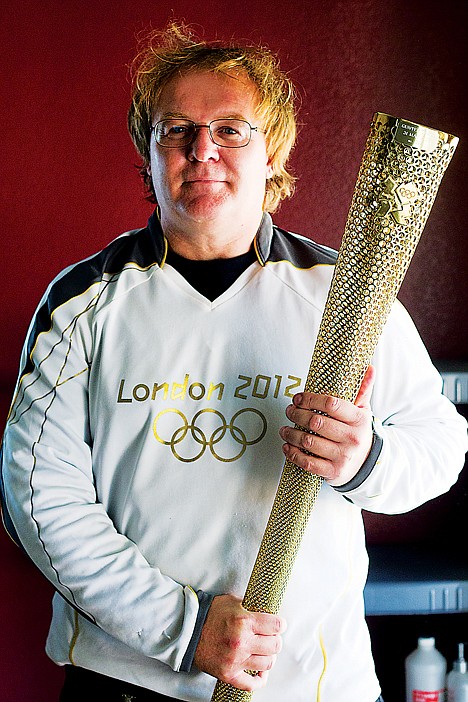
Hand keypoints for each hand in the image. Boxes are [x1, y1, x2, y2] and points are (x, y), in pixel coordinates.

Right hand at [193, 594, 285, 689]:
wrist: (189, 631)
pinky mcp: (229, 674)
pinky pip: (252, 684)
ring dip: (268, 656)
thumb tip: (267, 612)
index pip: (277, 626)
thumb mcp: (232, 602)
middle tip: (270, 637)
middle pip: (275, 645)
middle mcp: (241, 642)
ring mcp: (236, 660)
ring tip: (263, 651)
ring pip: (268, 663)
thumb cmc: (210, 615)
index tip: (279, 625)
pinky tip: (260, 671)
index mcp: (244, 621)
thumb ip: (251, 607)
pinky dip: (260, 679)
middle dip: (275, 639)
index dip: (280, 624)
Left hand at [279, 365, 375, 485]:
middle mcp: (352, 438)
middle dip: (297, 414)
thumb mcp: (363, 410)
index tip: (299, 398)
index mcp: (359, 420)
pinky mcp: (332, 472)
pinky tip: (287, 446)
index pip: (331, 404)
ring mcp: (342, 456)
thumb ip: (363, 389)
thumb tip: (369, 367)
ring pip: (308, 441)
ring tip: (284, 428)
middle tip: (289, 410)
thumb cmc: (358, 432)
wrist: (366, 463)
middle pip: (316, 422)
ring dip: (291, 433)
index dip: (310, 399)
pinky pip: (307, 463)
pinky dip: (293, 454)